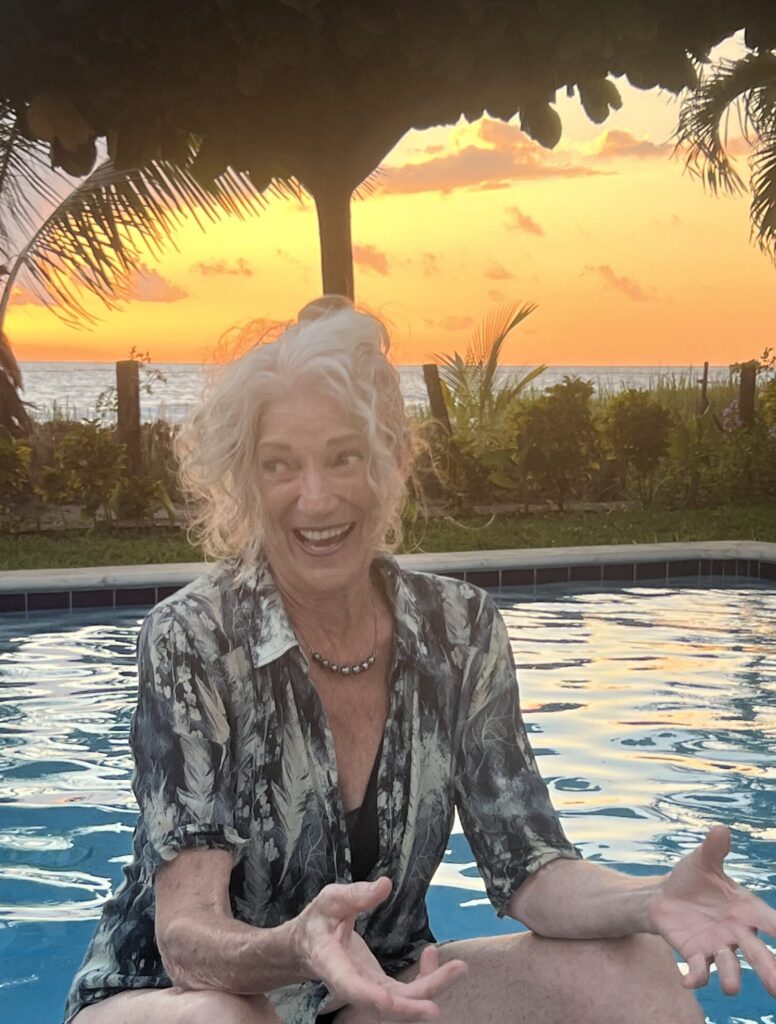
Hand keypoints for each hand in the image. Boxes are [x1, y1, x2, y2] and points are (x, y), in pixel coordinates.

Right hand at [291, 876, 466, 1019]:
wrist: (307, 946)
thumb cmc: (318, 920)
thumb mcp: (330, 900)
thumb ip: (356, 894)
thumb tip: (385, 885)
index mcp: (332, 963)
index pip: (351, 987)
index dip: (372, 997)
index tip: (391, 1001)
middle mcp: (352, 985)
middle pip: (388, 1003)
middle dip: (423, 993)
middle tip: (456, 970)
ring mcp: (368, 990)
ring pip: (402, 1002)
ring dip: (432, 987)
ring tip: (458, 966)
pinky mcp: (380, 987)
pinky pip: (406, 993)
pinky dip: (424, 978)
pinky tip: (431, 954)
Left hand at [650, 825, 775, 996]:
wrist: (665, 895)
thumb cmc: (693, 878)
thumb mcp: (702, 861)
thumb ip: (714, 849)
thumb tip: (721, 829)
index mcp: (746, 910)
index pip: (770, 923)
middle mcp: (737, 933)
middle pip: (757, 954)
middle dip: (769, 971)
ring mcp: (717, 946)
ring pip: (729, 966)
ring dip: (731, 977)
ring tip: (731, 989)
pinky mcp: (695, 954)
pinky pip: (698, 970)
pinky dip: (695, 976)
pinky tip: (687, 981)